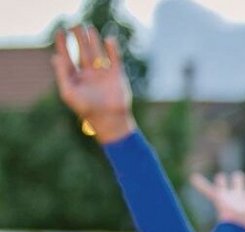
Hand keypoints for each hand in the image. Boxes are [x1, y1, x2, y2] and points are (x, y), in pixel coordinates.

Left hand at [51, 26, 133, 142]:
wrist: (110, 120)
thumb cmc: (87, 110)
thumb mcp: (69, 93)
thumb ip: (62, 74)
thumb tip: (56, 57)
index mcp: (76, 78)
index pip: (67, 57)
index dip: (63, 44)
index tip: (60, 32)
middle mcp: (89, 74)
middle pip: (82, 51)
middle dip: (78, 39)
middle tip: (75, 25)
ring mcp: (103, 74)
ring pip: (97, 52)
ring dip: (93, 41)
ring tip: (89, 28)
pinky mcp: (116, 76)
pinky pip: (114, 59)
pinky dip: (112, 49)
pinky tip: (108, 40)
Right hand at [190, 172, 244, 231]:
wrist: (239, 229)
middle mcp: (240, 196)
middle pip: (238, 178)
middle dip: (238, 179)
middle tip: (238, 184)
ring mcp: (228, 198)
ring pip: (223, 181)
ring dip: (222, 180)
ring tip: (223, 184)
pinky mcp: (218, 200)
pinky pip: (207, 190)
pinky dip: (200, 184)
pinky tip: (193, 177)